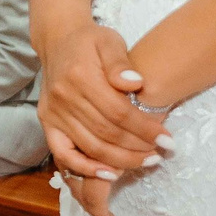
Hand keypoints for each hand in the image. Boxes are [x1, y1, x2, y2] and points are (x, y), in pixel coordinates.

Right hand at [37, 22, 169, 215]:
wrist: (58, 41)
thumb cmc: (90, 42)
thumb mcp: (109, 42)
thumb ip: (121, 62)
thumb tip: (136, 83)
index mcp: (80, 76)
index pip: (118, 112)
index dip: (144, 129)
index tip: (167, 140)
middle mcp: (63, 97)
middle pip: (106, 133)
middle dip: (137, 148)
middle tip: (159, 155)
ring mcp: (53, 113)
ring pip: (91, 146)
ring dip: (121, 160)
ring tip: (145, 162)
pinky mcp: (47, 123)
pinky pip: (64, 154)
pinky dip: (86, 168)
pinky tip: (109, 174)